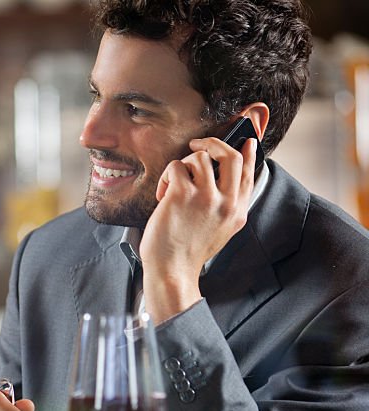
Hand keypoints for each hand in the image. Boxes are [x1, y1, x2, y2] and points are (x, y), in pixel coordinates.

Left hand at [140, 136, 257, 323]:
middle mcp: (226, 202)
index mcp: (237, 211)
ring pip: (199, 157)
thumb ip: (226, 206)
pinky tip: (162, 195)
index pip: (248, 173)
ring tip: (172, 185)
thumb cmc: (188, 251)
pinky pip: (176, 167)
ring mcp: (206, 197)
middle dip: (214, 142)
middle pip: (230, 156)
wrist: (172, 271)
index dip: (248, 152)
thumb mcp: (220, 230)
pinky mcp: (182, 194)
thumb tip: (223, 181)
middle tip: (198, 143)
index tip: (247, 139)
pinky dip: (166, 177)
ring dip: (182, 165)